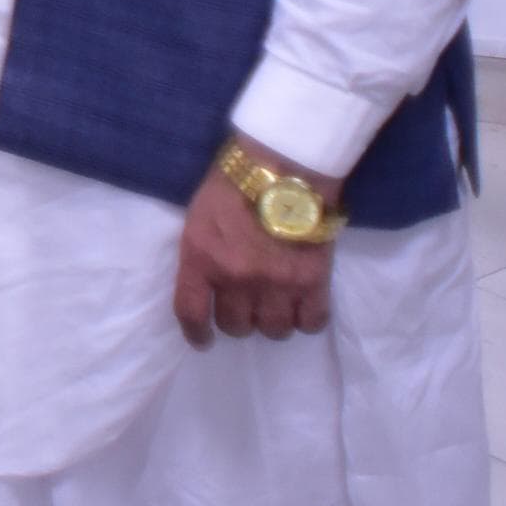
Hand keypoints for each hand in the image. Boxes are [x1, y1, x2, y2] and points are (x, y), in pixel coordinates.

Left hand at [175, 134, 338, 345]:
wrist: (284, 166)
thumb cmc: (233, 186)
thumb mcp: (198, 219)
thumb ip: (199, 256)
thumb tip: (204, 288)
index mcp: (201, 259)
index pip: (191, 313)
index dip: (196, 333)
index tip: (203, 339)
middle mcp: (237, 278)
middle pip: (236, 327)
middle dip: (238, 319)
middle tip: (245, 303)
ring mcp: (277, 283)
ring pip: (273, 330)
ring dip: (272, 320)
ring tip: (274, 303)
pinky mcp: (314, 281)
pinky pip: (310, 323)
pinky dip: (306, 319)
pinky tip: (302, 306)